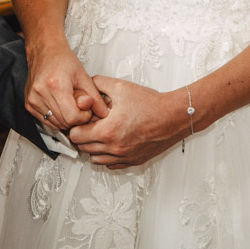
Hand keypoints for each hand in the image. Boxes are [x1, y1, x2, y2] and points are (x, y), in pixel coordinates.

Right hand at [25, 39, 108, 130]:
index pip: (72, 118)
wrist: (44, 50)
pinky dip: (56, 118)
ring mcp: (33, 100)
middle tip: (79, 105)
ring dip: (66, 119)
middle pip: (64, 123)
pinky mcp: (29, 104)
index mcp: (56, 85)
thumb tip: (103, 113)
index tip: (86, 108)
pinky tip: (60, 105)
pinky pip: (46, 121)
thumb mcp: (84, 76)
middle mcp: (41, 93)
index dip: (83, 116)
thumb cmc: (62, 59)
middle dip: (76, 118)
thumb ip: (95, 97)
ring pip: (55, 124)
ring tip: (70, 104)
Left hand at [68, 76, 187, 168]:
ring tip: (100, 134)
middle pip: (84, 149)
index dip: (76, 126)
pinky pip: (111, 165)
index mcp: (108, 131)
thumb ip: (100, 83)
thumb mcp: (121, 87)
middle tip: (89, 125)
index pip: (77, 136)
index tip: (81, 119)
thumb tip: (89, 83)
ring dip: (93, 148)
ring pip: (96, 160)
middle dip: (83, 136)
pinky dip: (107, 156)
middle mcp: (115, 147)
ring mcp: (124, 156)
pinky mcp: (134, 161)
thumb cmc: (151, 104)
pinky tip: (112, 143)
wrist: (173, 116)